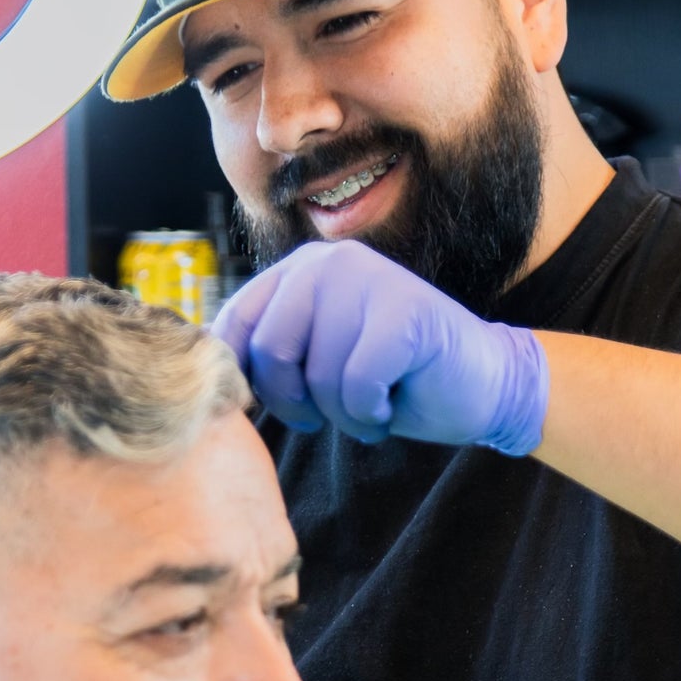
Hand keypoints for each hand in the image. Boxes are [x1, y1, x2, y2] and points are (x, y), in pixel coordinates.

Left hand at [211, 242, 548, 454]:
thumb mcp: (317, 358)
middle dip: (297, 403)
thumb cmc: (394, 380)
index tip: (277, 407)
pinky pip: (357, 387)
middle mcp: (329, 264)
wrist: (482, 385)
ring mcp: (369, 282)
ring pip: (318, 378)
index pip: (234, 326)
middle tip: (330, 413)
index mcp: (298, 272)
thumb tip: (199, 374)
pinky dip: (372, 416)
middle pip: (270, 354)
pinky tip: (393, 404)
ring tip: (372, 404)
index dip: (246, 381)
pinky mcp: (405, 314)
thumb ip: (270, 350)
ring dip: (342, 415)